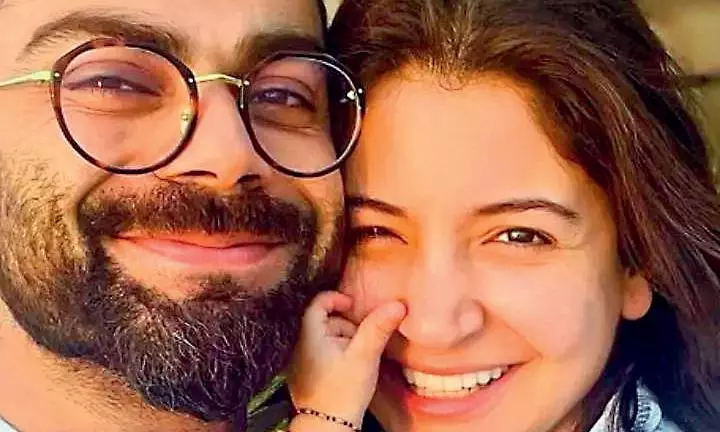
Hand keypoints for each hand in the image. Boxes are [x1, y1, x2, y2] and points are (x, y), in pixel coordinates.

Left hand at [288, 291, 405, 426]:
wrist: (326, 428)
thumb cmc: (344, 390)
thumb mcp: (364, 356)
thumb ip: (377, 328)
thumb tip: (397, 304)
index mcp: (310, 336)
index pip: (318, 303)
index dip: (337, 298)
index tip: (355, 306)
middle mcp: (300, 346)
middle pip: (323, 321)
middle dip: (346, 323)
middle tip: (365, 335)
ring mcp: (300, 363)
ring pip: (324, 339)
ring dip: (343, 339)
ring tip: (361, 354)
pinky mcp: (305, 377)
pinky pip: (321, 354)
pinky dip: (336, 353)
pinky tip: (350, 367)